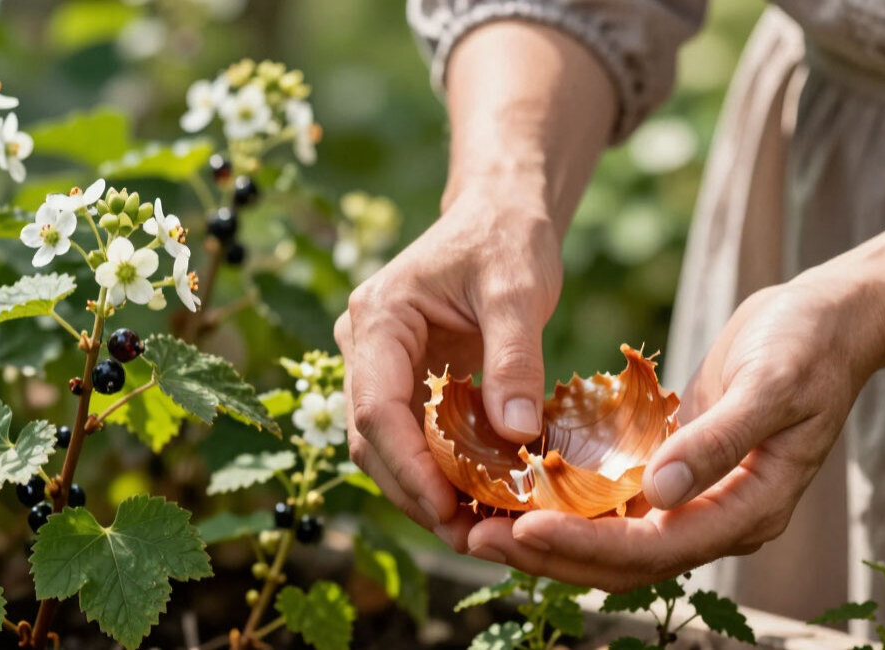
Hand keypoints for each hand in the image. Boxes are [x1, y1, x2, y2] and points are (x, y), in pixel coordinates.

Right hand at [335, 185, 562, 546]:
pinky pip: (414, 439)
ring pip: (387, 448)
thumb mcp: (518, 289)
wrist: (500, 215)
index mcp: (379, 318)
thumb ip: (515, 357)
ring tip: (477, 530)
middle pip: (373, 439)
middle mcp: (366, 347)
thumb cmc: (506, 239)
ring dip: (425, 492)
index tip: (447, 509)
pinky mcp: (407, 383)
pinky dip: (441, 473)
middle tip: (469, 538)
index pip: (375, 407)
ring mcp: (382, 368)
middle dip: (415, 493)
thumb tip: (516, 435)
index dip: (407, 466)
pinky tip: (480, 499)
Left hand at [463, 279, 881, 591]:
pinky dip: (570, 500)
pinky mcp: (677, 468)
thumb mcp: (771, 386)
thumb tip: (659, 495)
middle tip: (478, 537)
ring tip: (483, 523)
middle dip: (550, 554)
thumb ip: (717, 442)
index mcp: (749, 510)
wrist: (829, 319)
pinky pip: (616, 500)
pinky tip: (523, 484)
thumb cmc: (809, 347)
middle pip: (623, 560)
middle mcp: (719, 517)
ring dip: (551, 534)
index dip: (586, 544)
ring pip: (613, 537)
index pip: (654, 548)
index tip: (524, 528)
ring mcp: (697, 498)